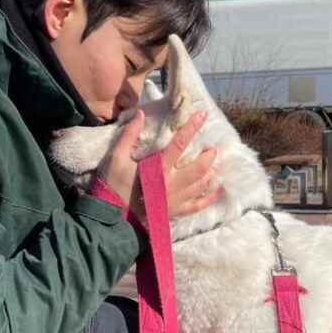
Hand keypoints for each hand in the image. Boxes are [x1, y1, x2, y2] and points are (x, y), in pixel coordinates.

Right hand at [95, 110, 221, 220]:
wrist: (113, 217)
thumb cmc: (113, 186)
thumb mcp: (116, 158)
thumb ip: (129, 136)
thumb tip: (140, 114)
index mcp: (158, 168)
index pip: (180, 143)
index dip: (192, 127)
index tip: (203, 114)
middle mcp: (172, 183)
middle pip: (199, 167)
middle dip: (209, 156)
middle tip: (212, 149)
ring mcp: (176, 199)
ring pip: (201, 184)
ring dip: (210, 172)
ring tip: (214, 165)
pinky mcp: (175, 212)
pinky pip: (198, 205)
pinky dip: (210, 197)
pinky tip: (218, 189)